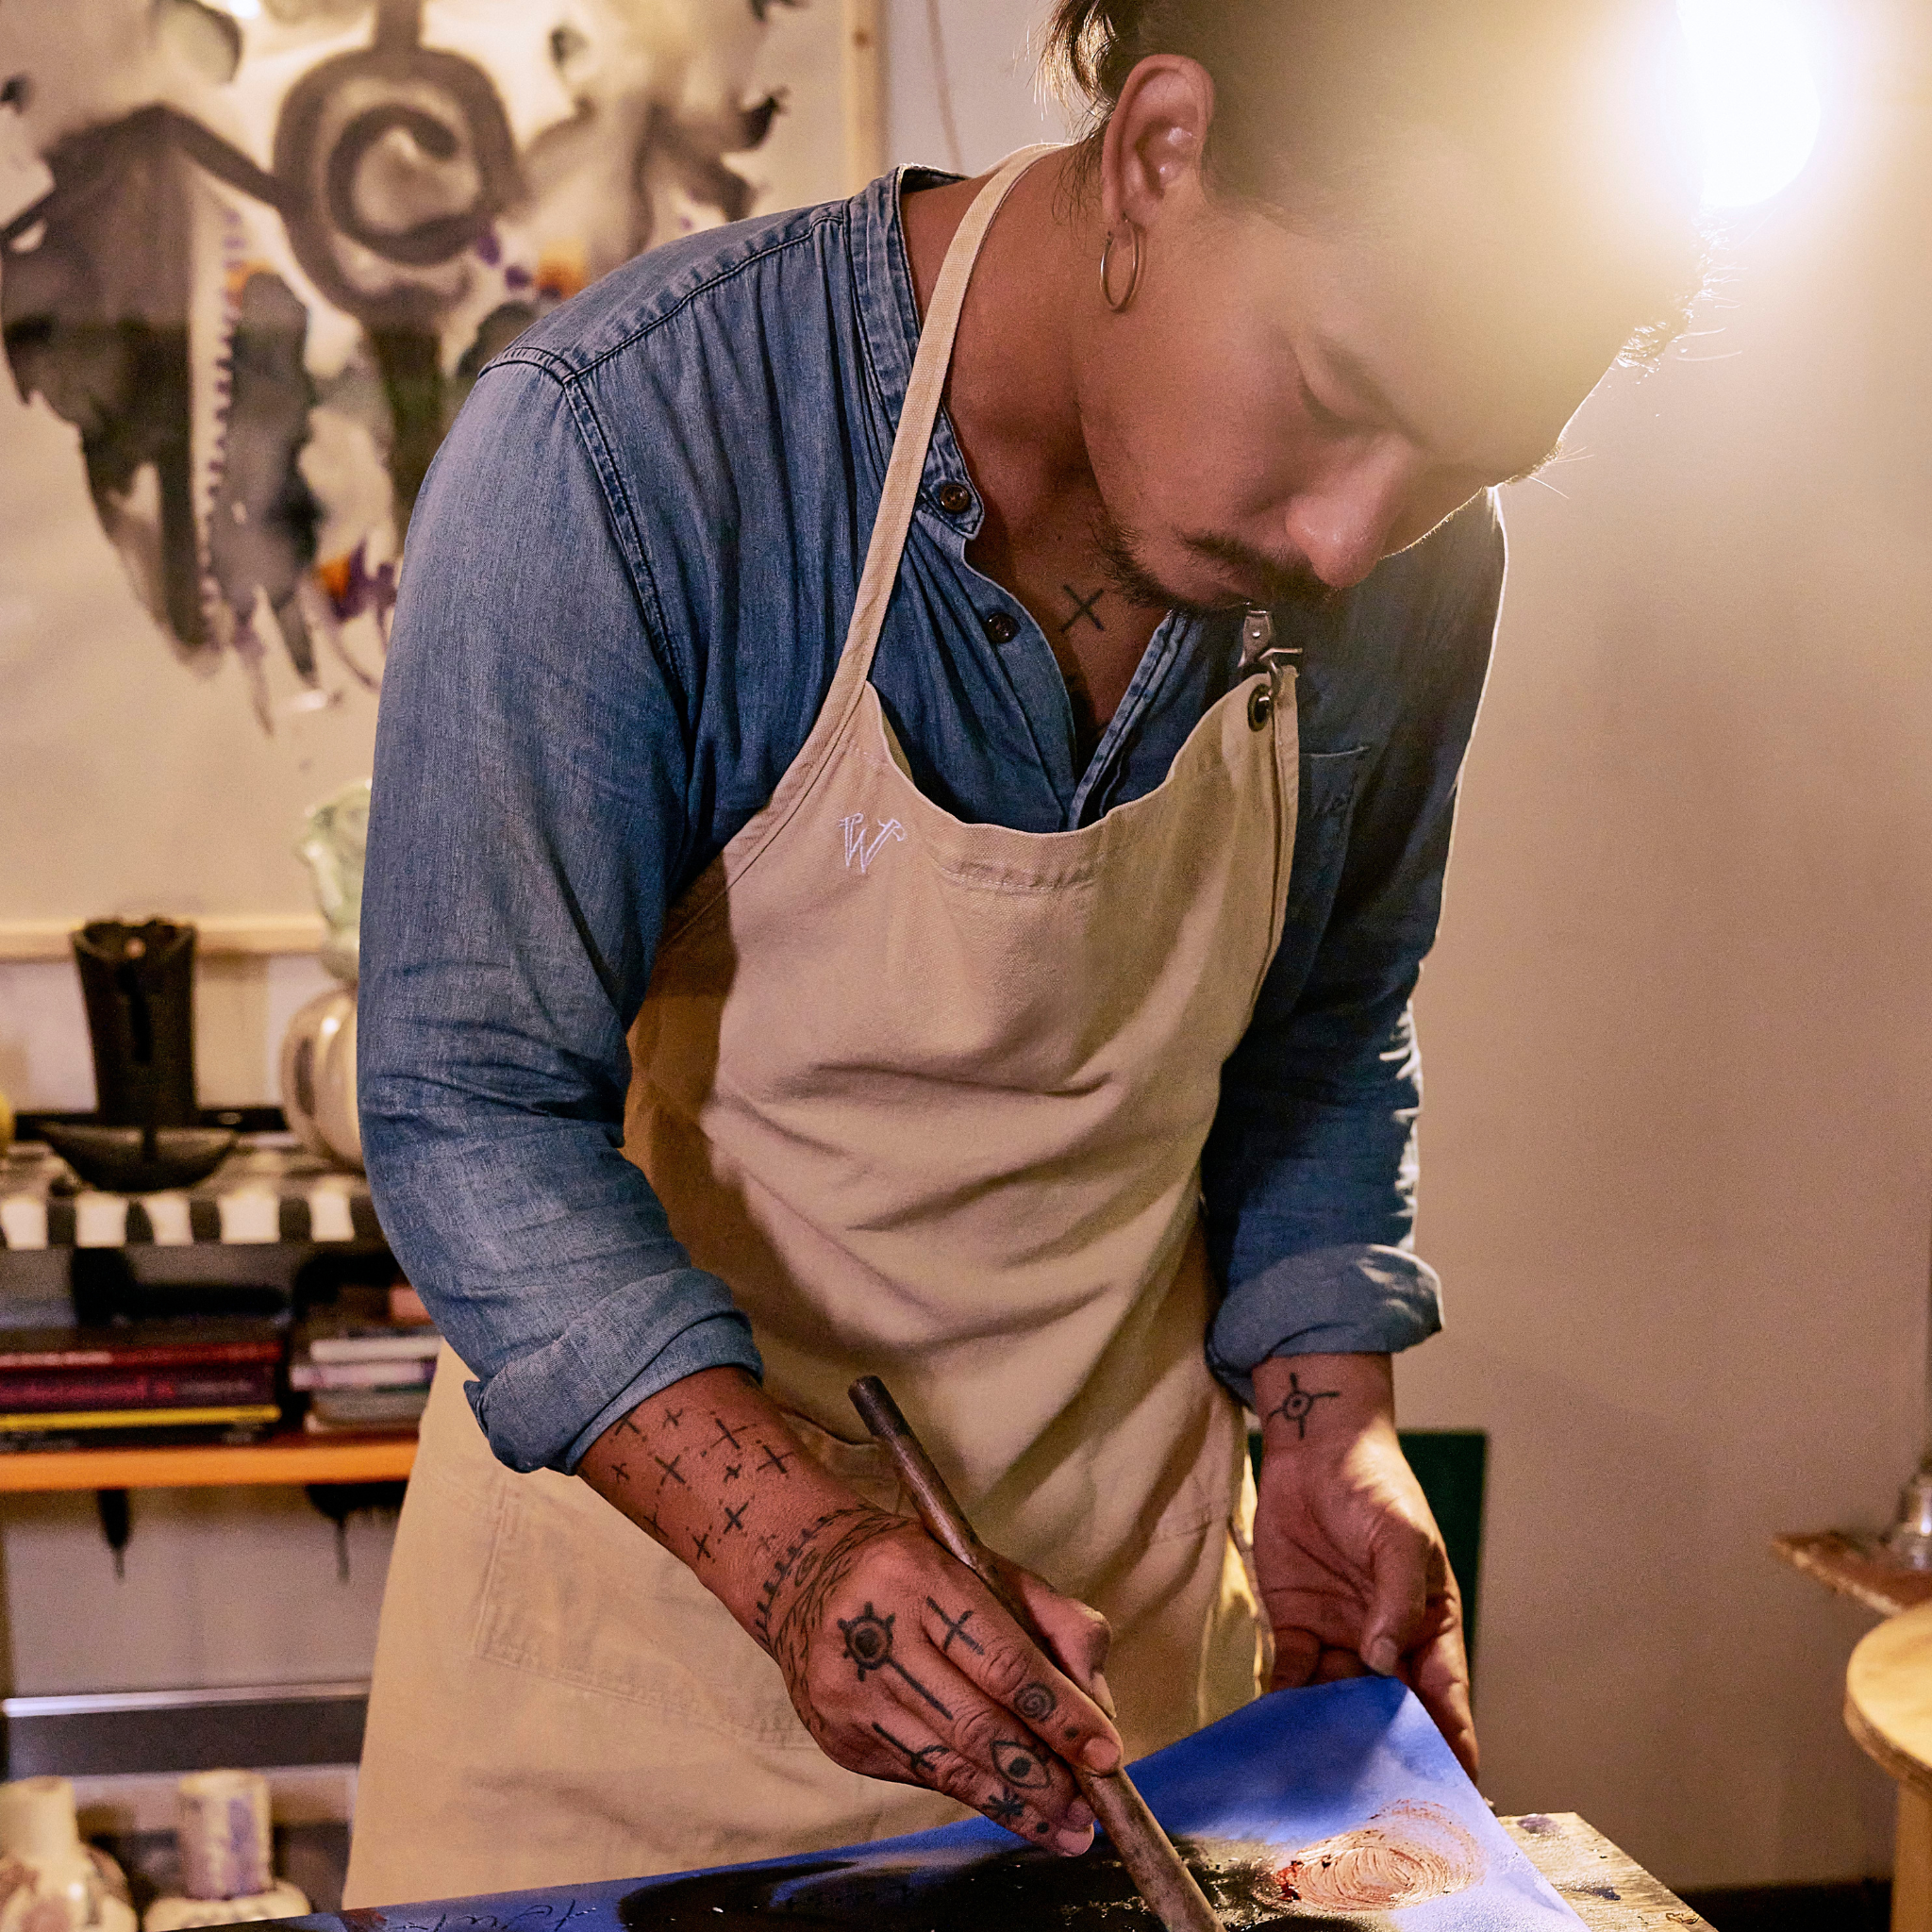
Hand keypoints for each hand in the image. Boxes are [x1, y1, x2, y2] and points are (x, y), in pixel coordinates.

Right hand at [758, 1509, 1120, 1851]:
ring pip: (946, 1763)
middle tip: (1091, 1811)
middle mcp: (873, 1633)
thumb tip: (1097, 1703)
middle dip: (1041, 1775)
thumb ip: (1054, 1620)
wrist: (805, 1575)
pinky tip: (1014, 1810)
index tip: (1106, 1754)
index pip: (1002, 1658)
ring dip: (1015, 1804)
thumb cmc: (919, 1571)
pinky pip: (920, 1776)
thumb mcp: (986, 1567)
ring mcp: (848, 1692)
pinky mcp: (838, 1737)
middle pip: (973, 1722)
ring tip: (1066, 1830)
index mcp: (918, 1575)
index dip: (1058, 1713)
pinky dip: (972, 1794)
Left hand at [1250, 1354, 1476, 1776]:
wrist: (1315, 1450)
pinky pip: (1290, 1674)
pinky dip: (1282, 1701)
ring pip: (1336, 1701)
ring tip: (1315, 1777)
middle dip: (1384, 1755)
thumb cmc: (1376, 1487)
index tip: (1459, 1790)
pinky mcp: (1295, 1625)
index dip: (1452, 1742)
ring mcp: (1339, 1637)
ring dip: (1327, 1734)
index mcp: (1428, 1625)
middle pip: (1389, 1711)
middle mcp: (1386, 1643)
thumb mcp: (1401, 1537)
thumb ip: (1396, 1598)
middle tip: (1374, 1804)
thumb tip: (1385, 1660)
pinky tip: (1271, 1729)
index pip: (1445, 1695)